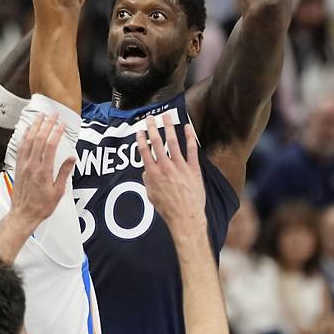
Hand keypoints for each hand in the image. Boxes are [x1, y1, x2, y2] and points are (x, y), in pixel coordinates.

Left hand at [11, 114, 75, 227]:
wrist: (23, 214)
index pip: (50, 146)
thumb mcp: (58, 192)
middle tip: (53, 115)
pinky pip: (20, 147)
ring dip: (34, 126)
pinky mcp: (18, 166)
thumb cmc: (42, 206)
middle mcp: (31, 165)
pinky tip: (27, 130)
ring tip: (40, 116)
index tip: (62, 124)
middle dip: (46, 124)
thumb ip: (64, 173)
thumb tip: (72, 158)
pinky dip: (24, 136)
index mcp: (43, 171)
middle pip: (39, 139)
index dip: (56, 132)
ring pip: (28, 140)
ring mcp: (23, 165)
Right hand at [137, 115, 205, 229]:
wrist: (185, 216)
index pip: (145, 151)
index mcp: (153, 174)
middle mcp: (165, 167)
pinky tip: (187, 127)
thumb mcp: (151, 196)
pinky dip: (189, 137)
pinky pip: (191, 150)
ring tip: (166, 116)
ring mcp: (180, 167)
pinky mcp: (193, 169)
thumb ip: (147, 181)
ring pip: (173, 142)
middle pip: (157, 143)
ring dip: (169, 127)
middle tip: (150, 118)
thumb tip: (146, 171)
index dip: (141, 139)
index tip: (140, 130)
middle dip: (152, 128)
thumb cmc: (167, 209)